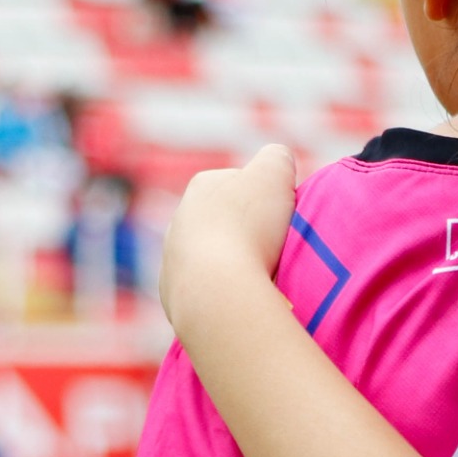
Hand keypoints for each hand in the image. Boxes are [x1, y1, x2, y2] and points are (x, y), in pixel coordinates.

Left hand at [160, 144, 298, 341]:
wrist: (218, 290)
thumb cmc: (249, 226)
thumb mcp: (275, 172)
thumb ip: (278, 157)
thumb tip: (279, 160)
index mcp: (202, 186)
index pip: (243, 184)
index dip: (269, 200)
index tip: (284, 218)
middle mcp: (180, 220)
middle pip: (227, 223)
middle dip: (250, 234)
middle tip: (277, 250)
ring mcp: (173, 260)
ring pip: (214, 258)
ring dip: (236, 265)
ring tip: (261, 279)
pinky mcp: (174, 296)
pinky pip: (206, 291)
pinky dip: (223, 294)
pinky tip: (241, 299)